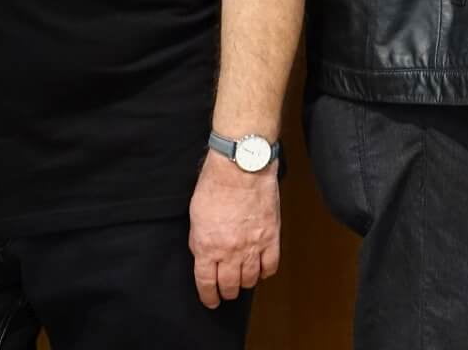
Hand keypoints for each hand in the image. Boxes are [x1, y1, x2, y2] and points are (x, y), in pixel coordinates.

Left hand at [188, 148, 280, 308]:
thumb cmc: (216, 183)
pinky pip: (270, 266)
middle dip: (226, 291)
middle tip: (226, 291)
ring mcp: (253, 246)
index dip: (208, 296)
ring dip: (245, 282)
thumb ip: (199, 239)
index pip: (206, 283)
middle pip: (229, 285)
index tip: (211, 300)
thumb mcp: (195, 213)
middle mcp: (230, 252)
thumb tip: (202, 254)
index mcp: (207, 246)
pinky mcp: (271, 237)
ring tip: (243, 278)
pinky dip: (265, 271)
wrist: (242, 166)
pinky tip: (261, 268)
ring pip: (250, 279)